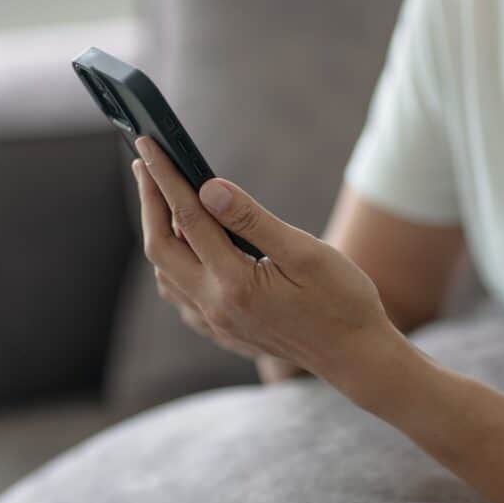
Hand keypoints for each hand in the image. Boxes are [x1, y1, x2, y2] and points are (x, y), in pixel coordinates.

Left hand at [131, 135, 402, 401]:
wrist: (357, 358)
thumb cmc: (342, 301)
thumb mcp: (305, 252)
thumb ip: (251, 220)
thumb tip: (208, 187)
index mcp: (235, 283)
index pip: (188, 218)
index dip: (166, 177)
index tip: (148, 144)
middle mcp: (216, 306)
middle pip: (160, 249)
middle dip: (150, 202)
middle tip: (146, 163)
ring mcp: (217, 324)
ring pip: (166, 276)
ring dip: (160, 235)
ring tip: (164, 199)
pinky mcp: (224, 333)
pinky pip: (182, 298)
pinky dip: (174, 267)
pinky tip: (188, 251)